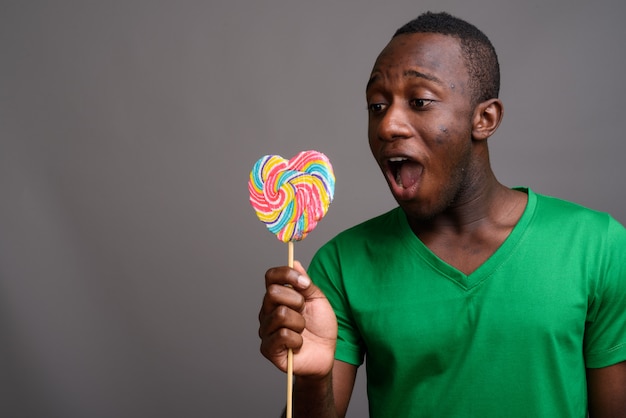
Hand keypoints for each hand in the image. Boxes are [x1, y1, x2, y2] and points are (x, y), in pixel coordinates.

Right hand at [259, 261, 336, 378]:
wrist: (326, 355)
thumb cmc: (321, 327)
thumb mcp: (318, 300)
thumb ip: (305, 282)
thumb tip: (295, 262)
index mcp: (277, 297)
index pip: (270, 276)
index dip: (286, 274)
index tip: (305, 283)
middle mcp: (267, 311)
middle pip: (273, 292)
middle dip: (297, 301)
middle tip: (304, 312)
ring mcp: (265, 329)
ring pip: (281, 314)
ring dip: (299, 323)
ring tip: (302, 331)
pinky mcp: (267, 348)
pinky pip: (282, 335)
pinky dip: (296, 340)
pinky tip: (298, 344)